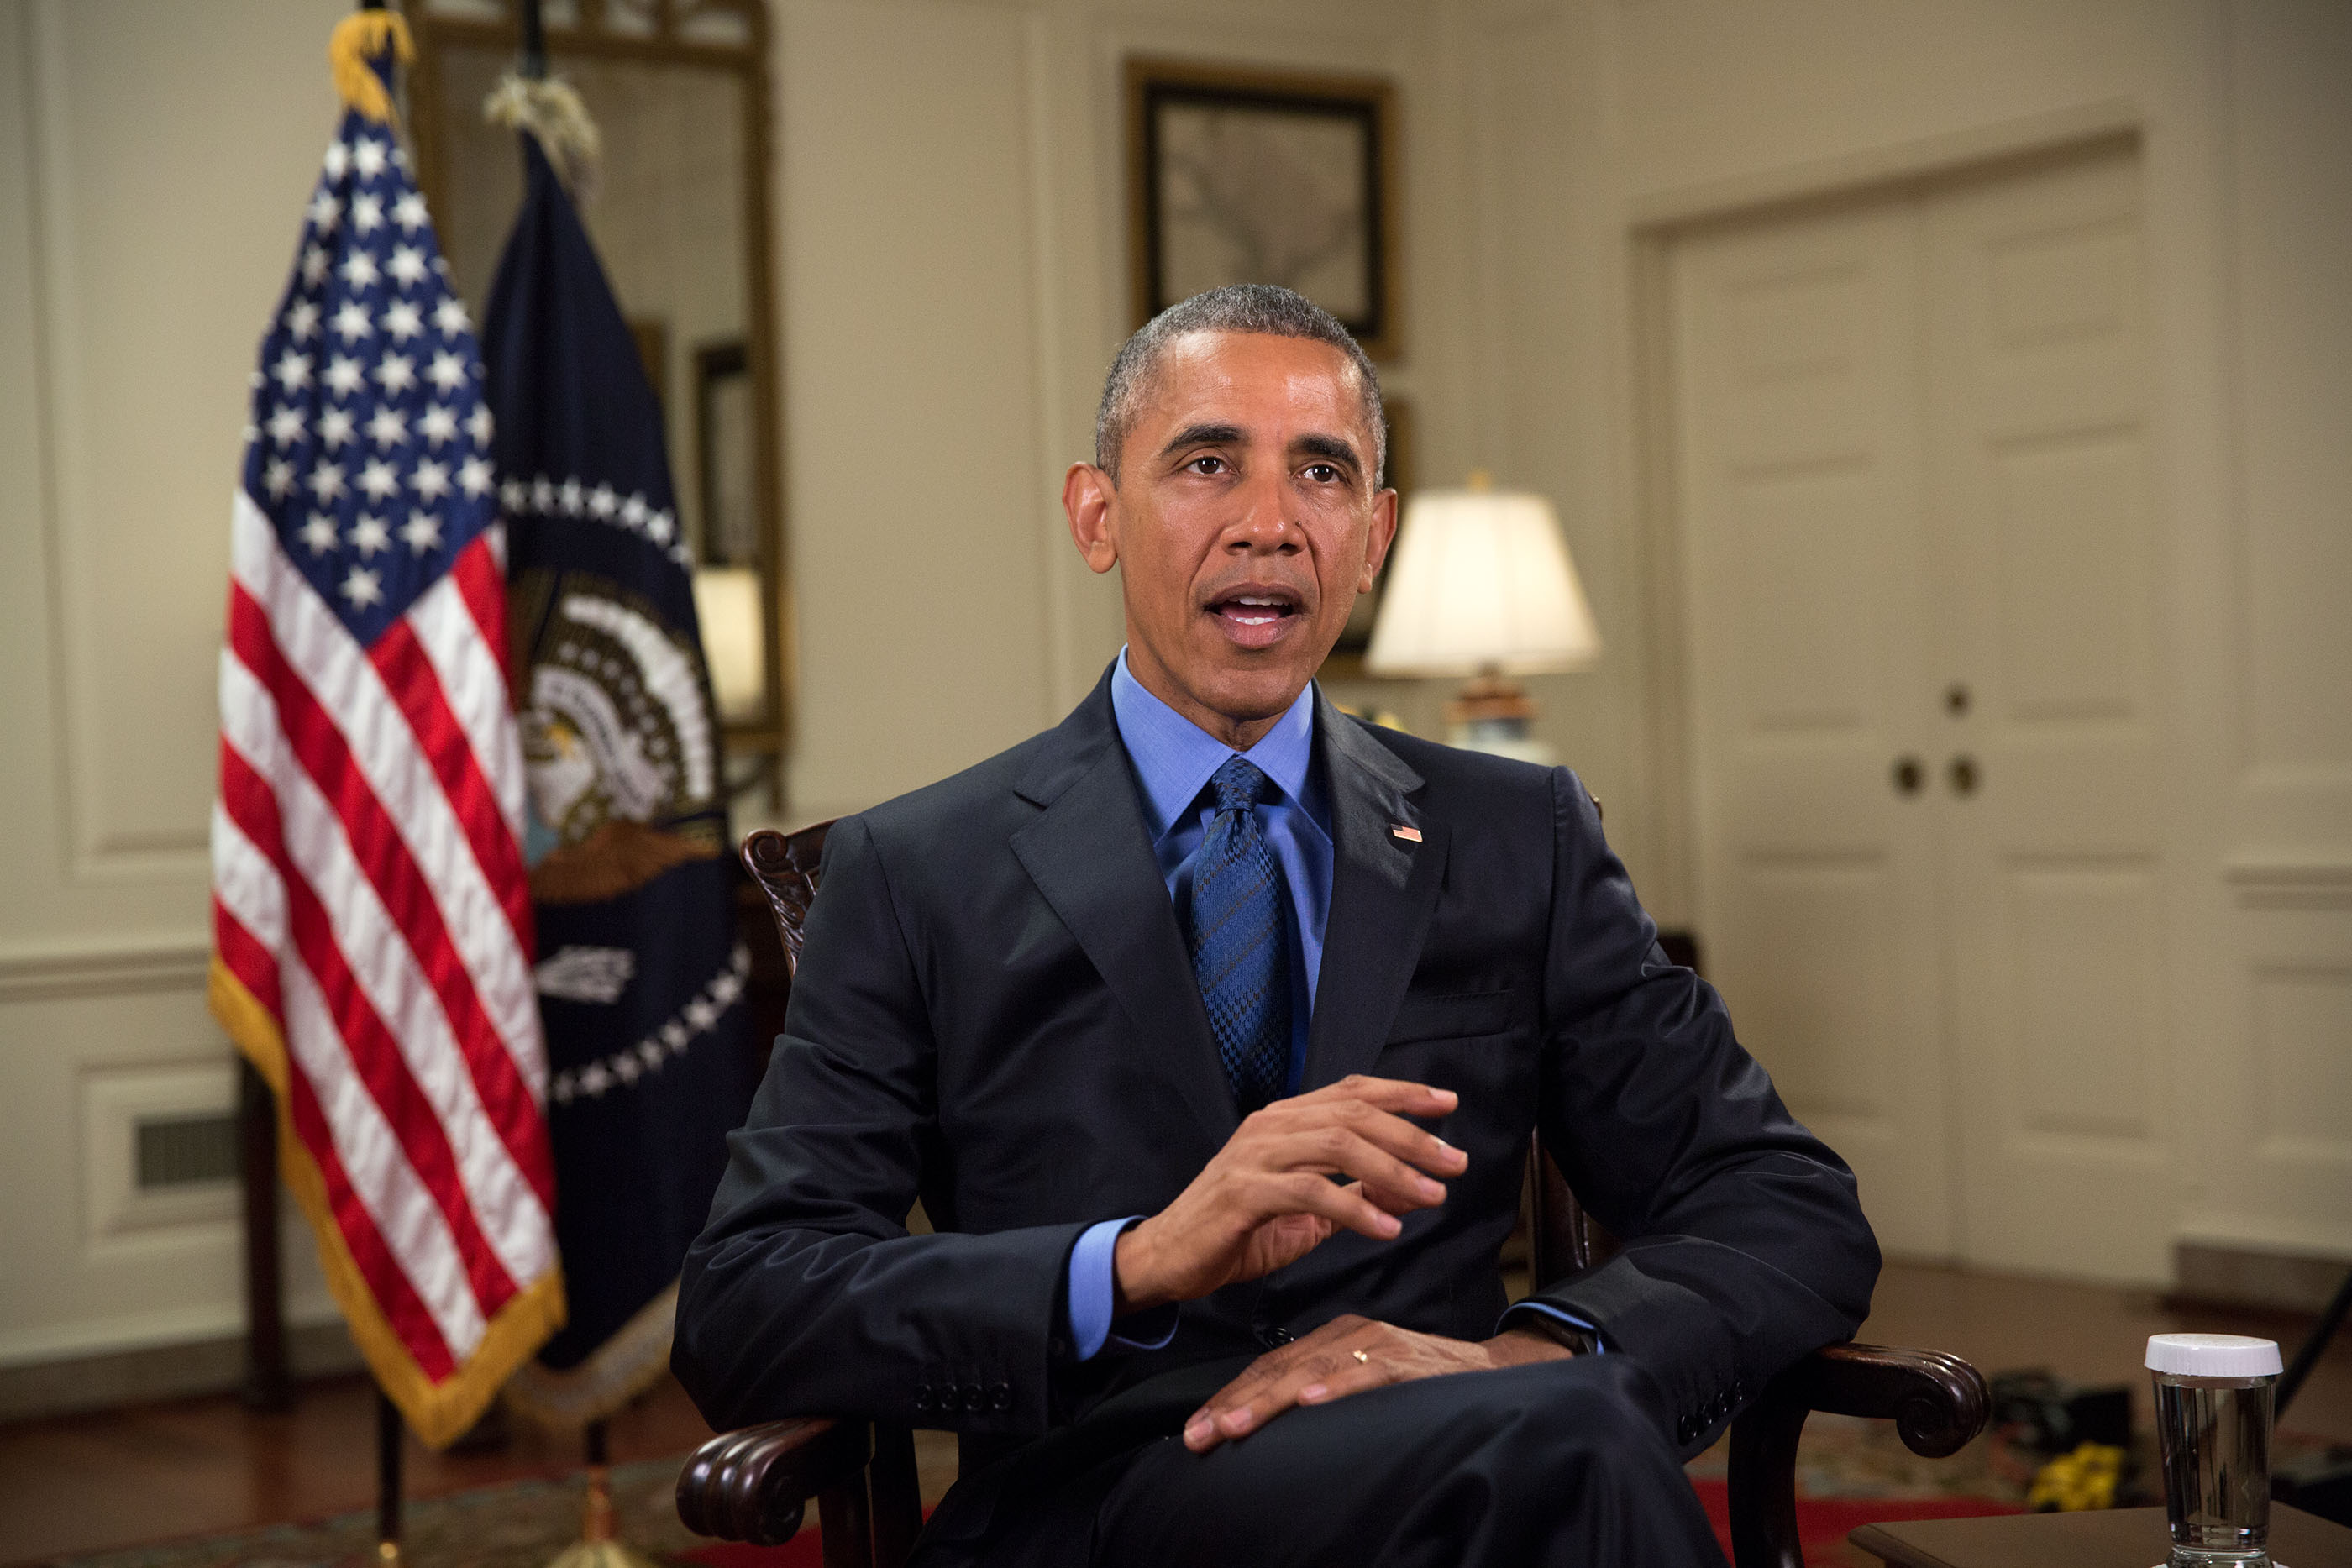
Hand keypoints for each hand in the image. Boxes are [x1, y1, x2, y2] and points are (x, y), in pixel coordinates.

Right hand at [1113, 1075, 1466, 1314]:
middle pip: (1354, 1115)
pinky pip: (1311, 1192)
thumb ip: (1351, 1193)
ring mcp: (1255, 1156)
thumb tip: (1409, 1188)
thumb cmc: (1235, 1229)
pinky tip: (1386, 1227)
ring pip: (1338, 1145)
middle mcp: (1271, 1127)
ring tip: (1432, 1195)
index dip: (1402, 1093)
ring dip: (1393, 1169)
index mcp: (1284, 1120)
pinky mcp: (1244, 1192)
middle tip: (1455, 1162)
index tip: (1448, 1104)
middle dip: (1412, 1135)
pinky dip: (1355, 1208)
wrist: (1168, 1256)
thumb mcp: (1304, 1211)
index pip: (1351, 1092)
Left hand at [1182, 1314, 1573, 1451]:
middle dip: (1234, 1405)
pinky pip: (1367, 1374)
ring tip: (1236, 1425)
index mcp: (1332, 1338)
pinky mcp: (1407, 1361)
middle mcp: (1349, 1335)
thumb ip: (1323, 1393)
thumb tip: (1274, 1427)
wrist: (1492, 1372)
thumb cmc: (1421, 1381)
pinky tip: (1312, 1403)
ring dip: (1270, 1401)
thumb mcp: (1362, 1382)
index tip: (1195, 1431)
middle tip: (1199, 1436)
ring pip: (1312, 1372)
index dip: (1230, 1398)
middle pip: (1278, 1369)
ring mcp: (1377, 1345)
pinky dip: (1338, 1388)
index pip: (1268, 1367)